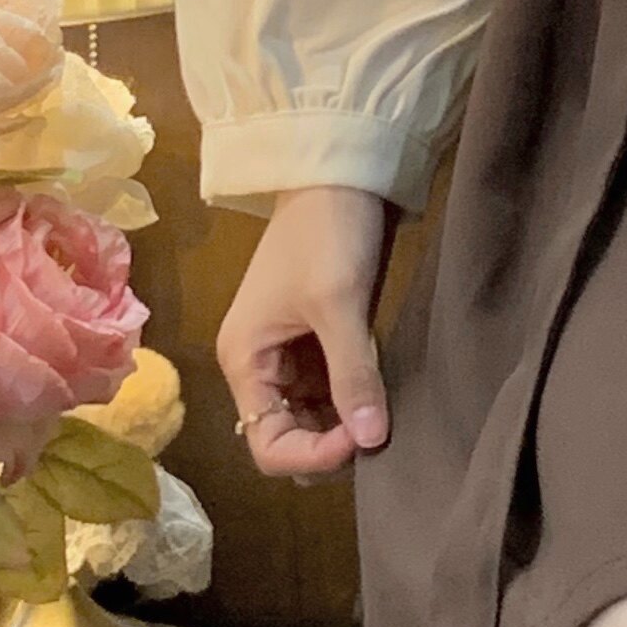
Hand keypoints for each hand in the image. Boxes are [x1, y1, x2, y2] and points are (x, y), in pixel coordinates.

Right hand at [217, 184, 396, 481]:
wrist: (339, 172)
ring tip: (382, 415)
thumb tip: (371, 440)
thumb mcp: (339, 302)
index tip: (361, 438)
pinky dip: (351, 400)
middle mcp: (259, 366)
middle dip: (329, 445)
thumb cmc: (326, 233)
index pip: (267, 444)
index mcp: (245, 360)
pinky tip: (380, 396)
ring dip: (343, 425)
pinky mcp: (318, 339)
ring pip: (312, 418)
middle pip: (287, 437)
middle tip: (376, 430)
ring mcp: (289, 354)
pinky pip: (329, 390)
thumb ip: (352, 373)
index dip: (312, 454)